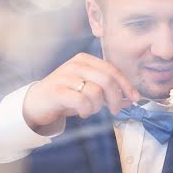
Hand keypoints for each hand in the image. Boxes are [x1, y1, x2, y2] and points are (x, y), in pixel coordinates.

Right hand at [23, 53, 137, 130]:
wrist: (37, 102)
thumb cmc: (67, 96)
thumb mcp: (89, 91)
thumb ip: (109, 93)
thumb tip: (131, 99)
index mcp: (85, 60)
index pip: (112, 70)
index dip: (126, 85)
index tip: (135, 98)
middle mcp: (75, 64)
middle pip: (107, 80)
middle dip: (116, 98)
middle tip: (115, 110)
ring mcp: (65, 76)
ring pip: (95, 92)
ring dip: (97, 106)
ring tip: (89, 110)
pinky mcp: (57, 90)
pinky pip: (82, 101)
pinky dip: (86, 110)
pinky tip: (81, 112)